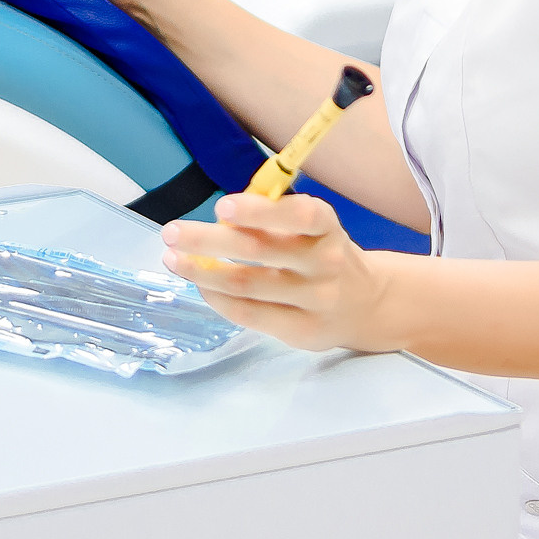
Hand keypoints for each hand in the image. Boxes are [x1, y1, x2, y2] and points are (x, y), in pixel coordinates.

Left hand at [162, 192, 401, 353]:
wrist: (366, 304)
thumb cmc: (321, 253)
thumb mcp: (313, 227)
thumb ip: (274, 218)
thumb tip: (220, 217)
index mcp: (326, 227)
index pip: (299, 215)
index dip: (260, 211)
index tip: (222, 207)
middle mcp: (324, 262)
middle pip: (261, 251)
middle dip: (210, 240)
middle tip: (172, 232)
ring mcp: (314, 300)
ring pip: (248, 285)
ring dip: (203, 271)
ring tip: (172, 259)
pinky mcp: (300, 331)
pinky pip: (249, 313)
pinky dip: (218, 297)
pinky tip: (200, 284)